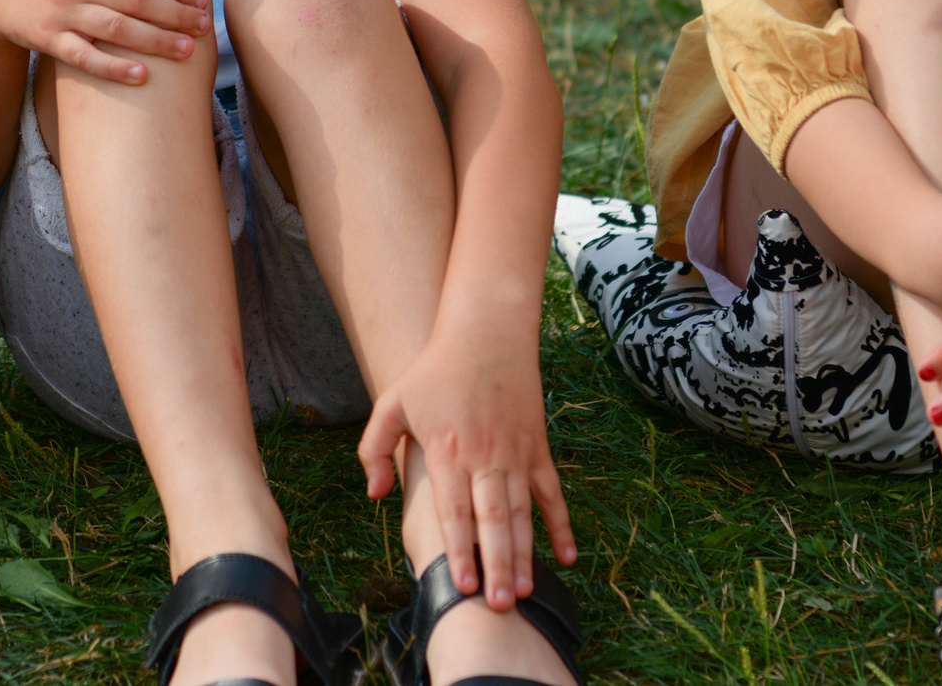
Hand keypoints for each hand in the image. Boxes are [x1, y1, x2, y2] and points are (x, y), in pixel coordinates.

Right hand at [0, 0, 210, 83]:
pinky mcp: (46, 38)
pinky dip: (112, 68)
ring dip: (156, 43)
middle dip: (175, 16)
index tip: (202, 0)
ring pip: (117, 29)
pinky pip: (83, 56)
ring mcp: (60, 11)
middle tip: (204, 28)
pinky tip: (142, 77)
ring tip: (188, 52)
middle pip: (136, 1)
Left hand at [357, 318, 575, 609]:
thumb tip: (375, 495)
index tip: (464, 586)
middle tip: (501, 608)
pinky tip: (567, 557)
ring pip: (522, 513)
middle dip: (498, 566)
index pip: (455, 512)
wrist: (487, 332)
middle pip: (494, 521)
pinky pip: (552, 493)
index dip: (461, 551)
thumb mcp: (392, 403)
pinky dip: (561, 525)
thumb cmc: (434, 370)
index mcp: (449, 451)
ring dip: (525, 554)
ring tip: (527, 593)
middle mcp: (485, 458)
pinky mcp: (537, 448)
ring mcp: (516, 454)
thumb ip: (374, 449)